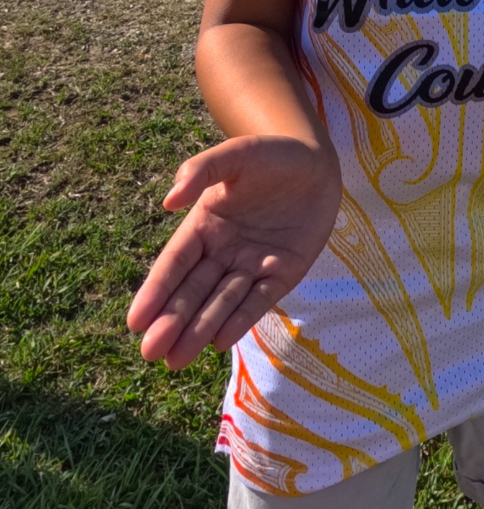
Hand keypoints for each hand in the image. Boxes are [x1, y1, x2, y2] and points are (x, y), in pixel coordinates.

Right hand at [127, 135, 341, 368]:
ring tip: (177, 359)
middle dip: (172, 321)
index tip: (135, 321)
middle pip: (194, 290)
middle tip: (151, 352)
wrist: (317, 162)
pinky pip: (259, 299)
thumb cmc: (272, 155)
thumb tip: (169, 202)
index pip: (174, 263)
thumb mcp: (237, 154)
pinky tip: (220, 341)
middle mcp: (224, 250)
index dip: (156, 291)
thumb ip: (201, 170)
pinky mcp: (283, 272)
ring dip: (200, 328)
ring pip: (222, 301)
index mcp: (203, 225)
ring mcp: (253, 264)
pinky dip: (241, 319)